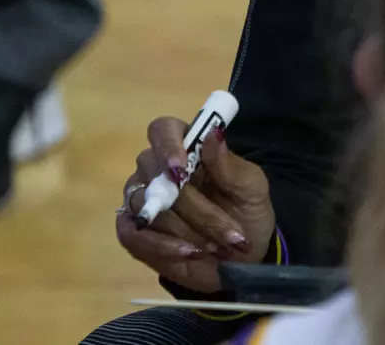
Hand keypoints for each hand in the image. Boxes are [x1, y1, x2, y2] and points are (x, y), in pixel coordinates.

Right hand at [116, 116, 275, 292]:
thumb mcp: (250, 187)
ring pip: (150, 210)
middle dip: (196, 208)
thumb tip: (213, 132)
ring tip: (217, 246)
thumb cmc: (246, 211)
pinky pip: (135, 236)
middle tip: (228, 230)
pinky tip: (191, 254)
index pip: (163, 130)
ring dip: (187, 230)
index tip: (180, 168)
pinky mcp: (134, 233)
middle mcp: (157, 170)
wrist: (242, 255)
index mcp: (188, 148)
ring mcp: (142, 201)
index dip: (168, 146)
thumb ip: (228, 164)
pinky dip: (164, 247)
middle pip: (157, 177)